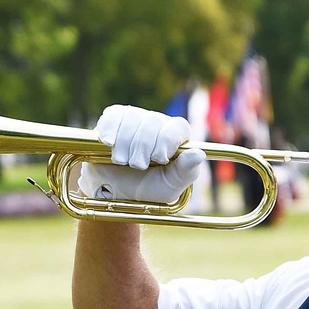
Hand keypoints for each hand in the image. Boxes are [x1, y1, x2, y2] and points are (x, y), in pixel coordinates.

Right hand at [78, 104, 205, 204]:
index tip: (158, 158)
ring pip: (133, 119)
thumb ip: (185, 172)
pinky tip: (109, 144)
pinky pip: (113, 117)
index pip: (178, 127)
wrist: (115, 191)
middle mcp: (158, 123)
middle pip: (153, 122)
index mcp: (176, 138)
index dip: (167, 141)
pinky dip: (110, 131)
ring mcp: (136, 118)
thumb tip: (199, 155)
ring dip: (125, 145)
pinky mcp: (114, 118)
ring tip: (122, 161)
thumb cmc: (146, 188)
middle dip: (143, 147)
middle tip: (137, 166)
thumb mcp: (168, 187)